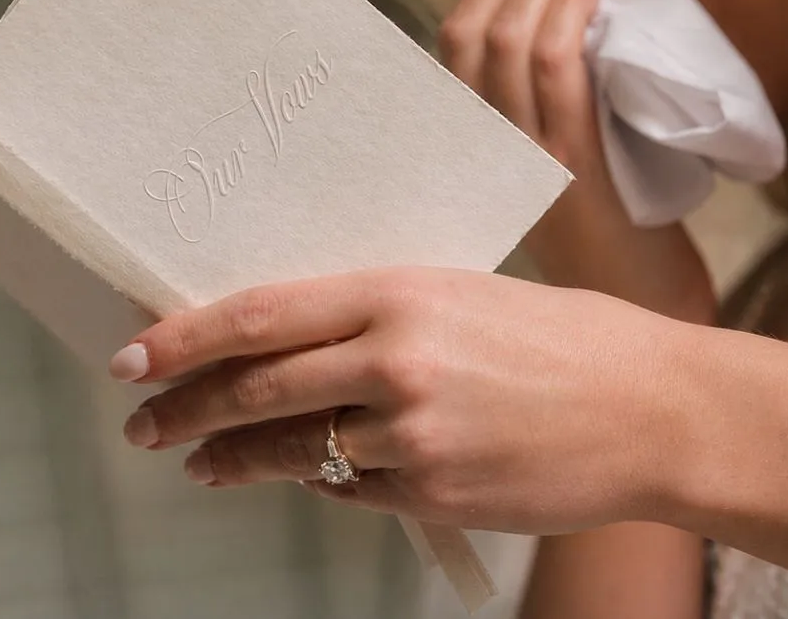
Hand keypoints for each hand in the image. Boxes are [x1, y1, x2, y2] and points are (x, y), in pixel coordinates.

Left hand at [110, 267, 688, 535]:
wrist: (655, 410)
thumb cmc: (566, 339)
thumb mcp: (466, 295)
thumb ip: (378, 317)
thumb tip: (290, 344)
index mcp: (403, 291)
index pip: (261, 313)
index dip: (184, 339)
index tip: (132, 357)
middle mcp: (397, 361)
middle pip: (257, 388)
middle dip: (185, 409)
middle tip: (140, 423)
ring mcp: (412, 437)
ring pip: (291, 450)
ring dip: (233, 458)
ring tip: (200, 461)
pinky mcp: (432, 495)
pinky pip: (347, 490)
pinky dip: (316, 481)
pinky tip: (299, 474)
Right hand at [442, 0, 712, 320]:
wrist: (644, 320)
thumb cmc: (613, 245)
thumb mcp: (559, 172)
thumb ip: (546, 111)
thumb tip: (566, 20)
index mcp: (474, 149)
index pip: (449, 47)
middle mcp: (483, 151)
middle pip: (465, 32)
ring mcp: (523, 158)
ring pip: (505, 42)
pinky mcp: (571, 167)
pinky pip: (557, 73)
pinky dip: (571, 19)